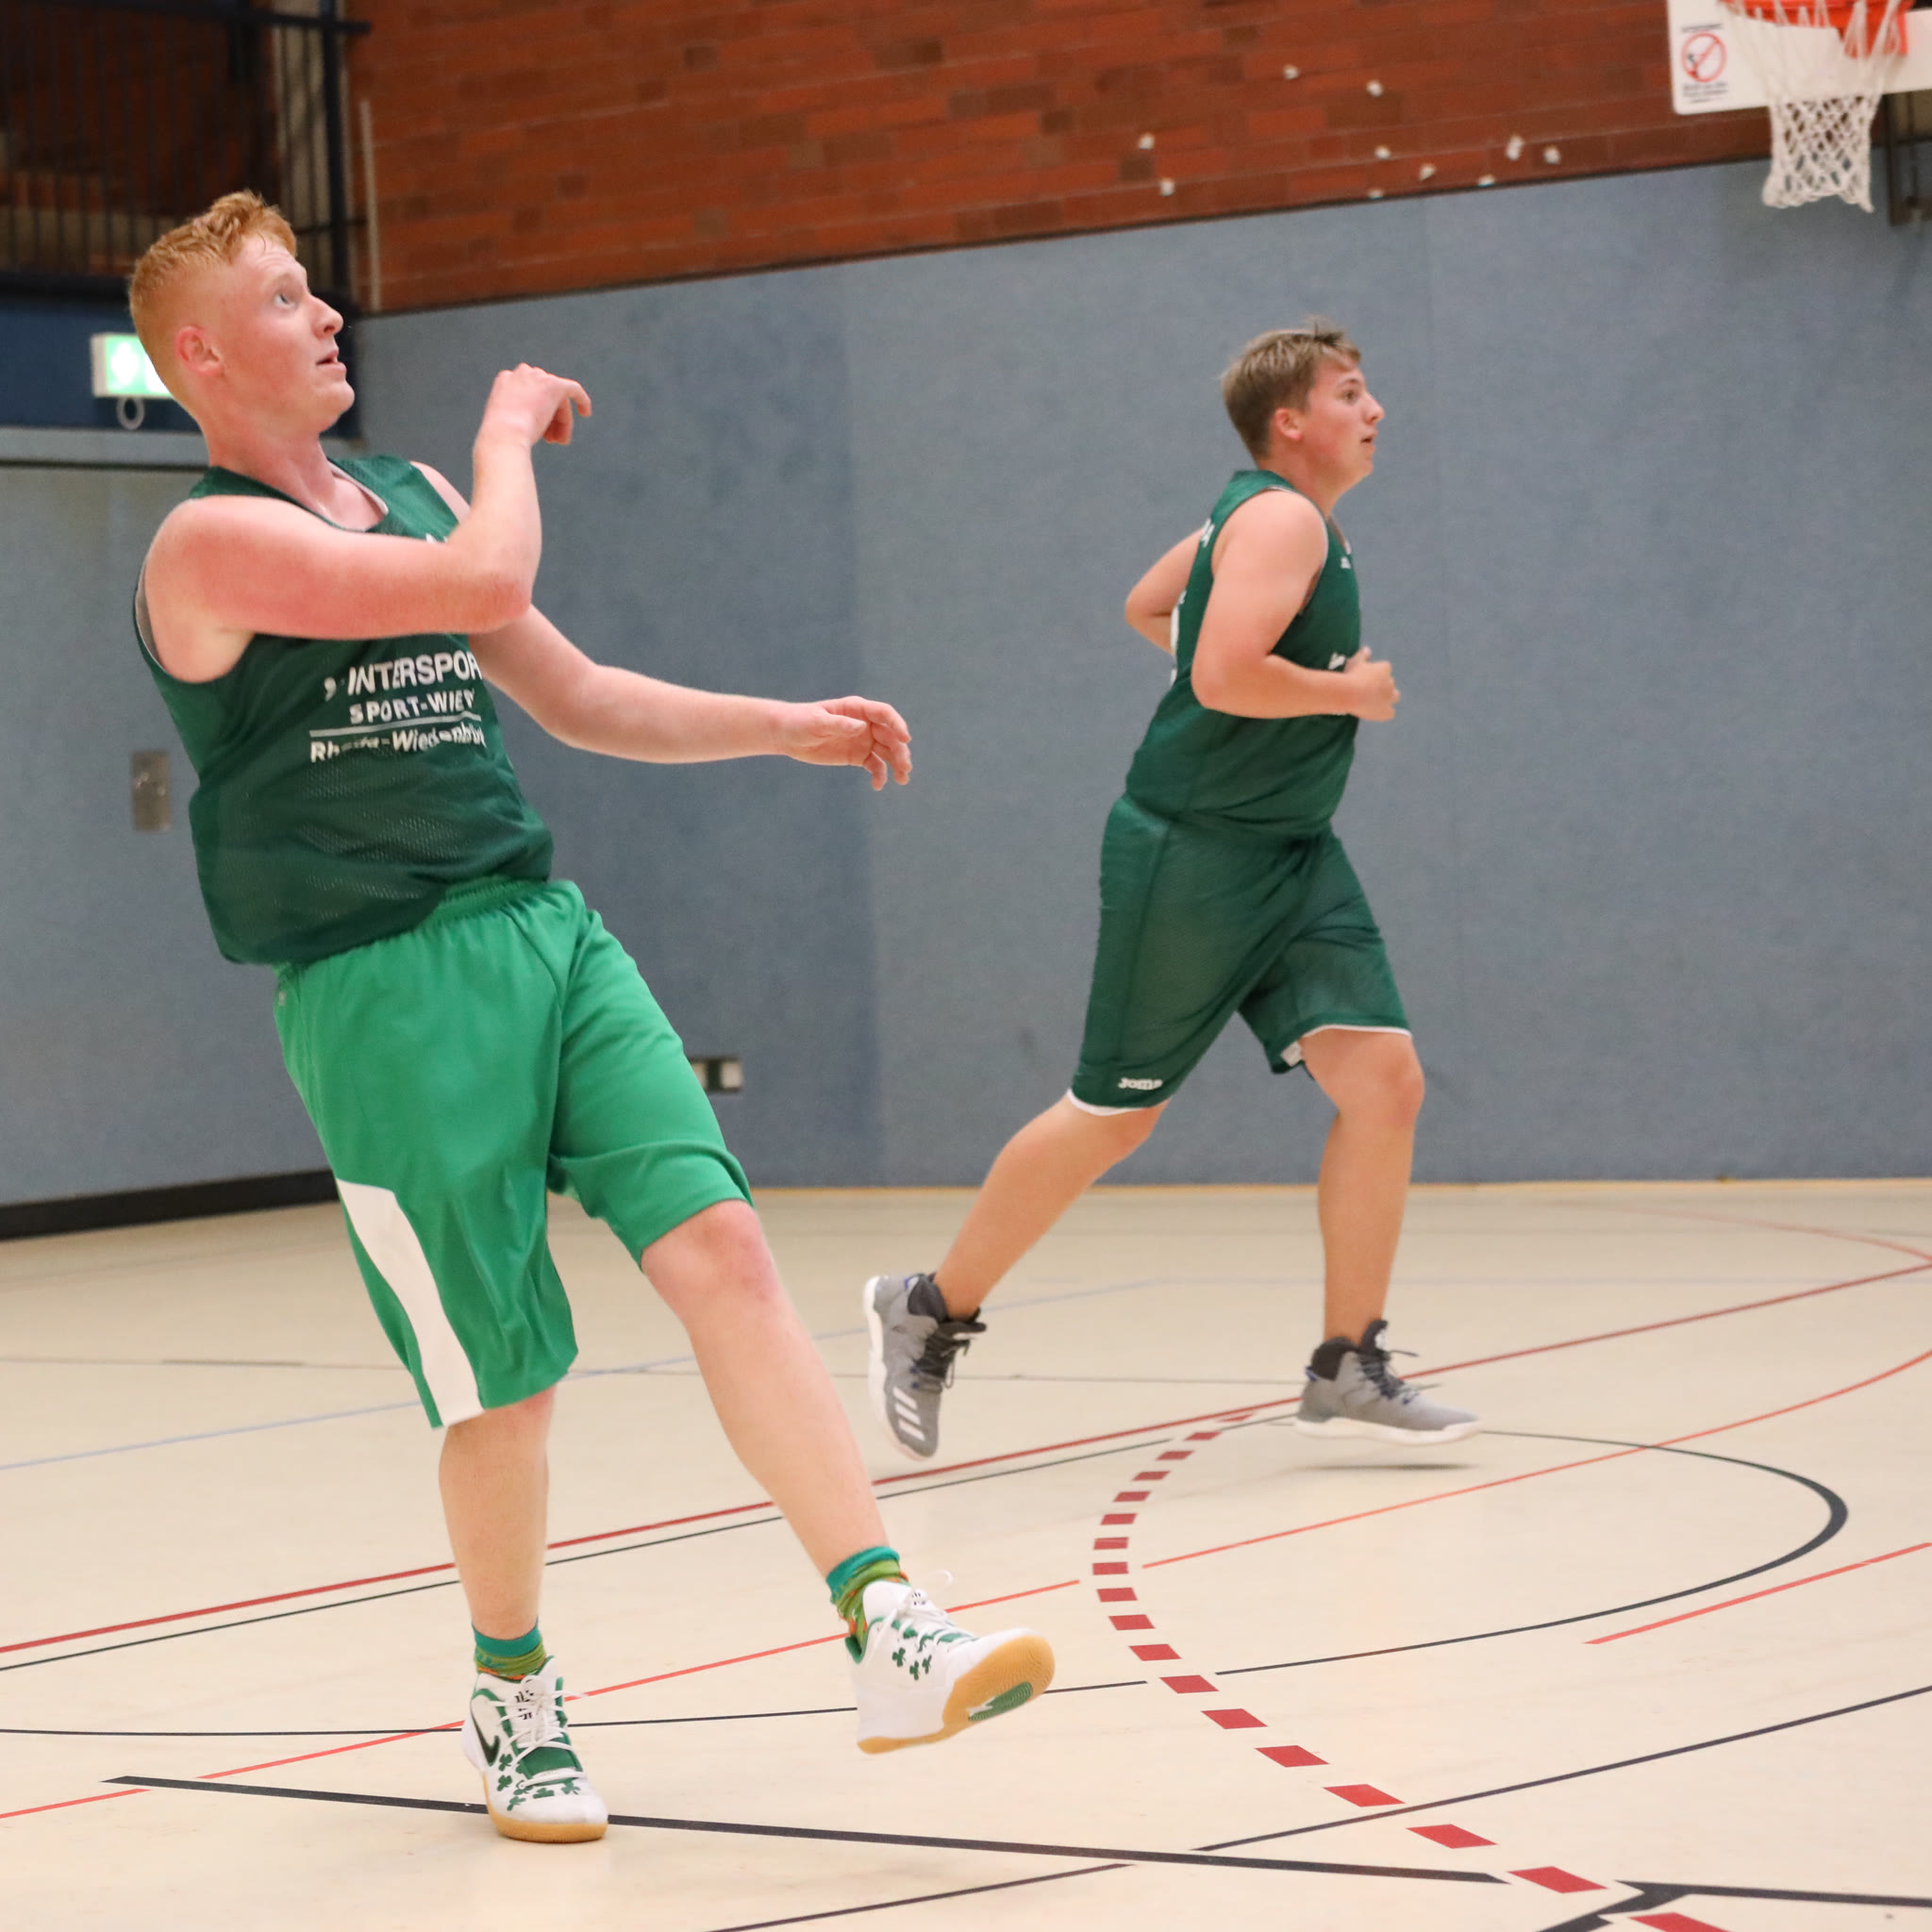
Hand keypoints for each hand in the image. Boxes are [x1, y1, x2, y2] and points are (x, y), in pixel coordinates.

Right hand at [480, 363, 592, 447]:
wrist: (504, 433)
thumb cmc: (501, 435)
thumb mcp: (503, 421)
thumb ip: (515, 415)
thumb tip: (528, 422)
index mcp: (505, 380)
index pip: (528, 393)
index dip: (536, 412)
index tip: (539, 430)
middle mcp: (522, 374)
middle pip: (544, 395)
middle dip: (550, 418)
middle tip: (552, 440)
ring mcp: (537, 378)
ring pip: (557, 399)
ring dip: (560, 420)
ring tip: (560, 441)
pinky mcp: (553, 385)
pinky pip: (573, 389)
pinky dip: (581, 399)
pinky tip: (586, 412)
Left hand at [776, 696, 911, 789]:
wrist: (787, 735)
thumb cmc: (800, 722)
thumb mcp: (817, 722)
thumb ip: (839, 724)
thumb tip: (862, 728)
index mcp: (857, 709)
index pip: (884, 714)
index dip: (897, 724)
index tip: (906, 739)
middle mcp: (865, 724)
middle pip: (890, 736)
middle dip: (900, 751)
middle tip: (905, 768)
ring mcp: (863, 740)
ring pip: (887, 752)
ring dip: (897, 764)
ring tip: (902, 779)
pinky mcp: (857, 756)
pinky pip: (874, 765)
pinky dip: (879, 775)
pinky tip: (877, 786)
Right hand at [1339, 646, 1398, 720]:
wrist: (1350, 694)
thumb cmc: (1351, 675)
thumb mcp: (1355, 662)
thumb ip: (1362, 655)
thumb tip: (1367, 649)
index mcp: (1385, 668)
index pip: (1385, 669)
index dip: (1376, 673)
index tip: (1366, 676)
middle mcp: (1390, 682)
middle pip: (1390, 683)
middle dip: (1382, 685)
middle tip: (1368, 689)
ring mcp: (1389, 698)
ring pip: (1395, 696)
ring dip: (1388, 698)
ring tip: (1375, 701)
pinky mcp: (1386, 712)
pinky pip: (1390, 713)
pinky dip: (1385, 712)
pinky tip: (1376, 712)